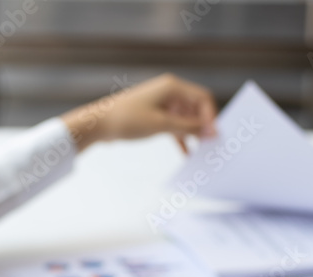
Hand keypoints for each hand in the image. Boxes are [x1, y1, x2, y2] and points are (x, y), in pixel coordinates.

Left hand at [61, 73, 216, 152]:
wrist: (99, 124)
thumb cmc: (128, 119)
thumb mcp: (162, 125)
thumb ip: (189, 128)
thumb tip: (212, 132)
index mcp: (172, 87)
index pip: (203, 98)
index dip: (211, 117)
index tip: (213, 136)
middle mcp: (169, 92)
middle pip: (196, 108)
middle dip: (203, 126)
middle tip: (210, 146)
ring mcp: (162, 103)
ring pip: (186, 118)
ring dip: (192, 133)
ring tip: (200, 152)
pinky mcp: (155, 114)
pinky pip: (174, 125)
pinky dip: (180, 137)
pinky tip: (186, 153)